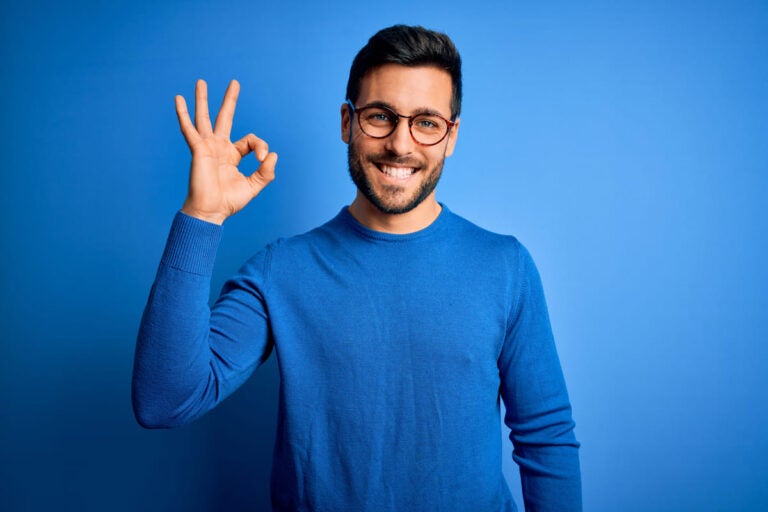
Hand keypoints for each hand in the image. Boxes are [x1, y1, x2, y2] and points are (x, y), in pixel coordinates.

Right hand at [175, 79, 277, 224]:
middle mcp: (219, 148)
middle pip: (225, 118)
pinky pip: (189, 129)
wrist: (210, 212)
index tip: (262, 159)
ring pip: (204, 118)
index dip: (260, 146)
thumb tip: (272, 154)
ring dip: (203, 100)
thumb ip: (265, 172)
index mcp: (232, 155)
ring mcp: (207, 147)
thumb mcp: (253, 186)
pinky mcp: (198, 150)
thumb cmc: (228, 202)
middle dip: (229, 101)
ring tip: (201, 82)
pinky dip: (183, 114)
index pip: (250, 140)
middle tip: (234, 82)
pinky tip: (179, 98)